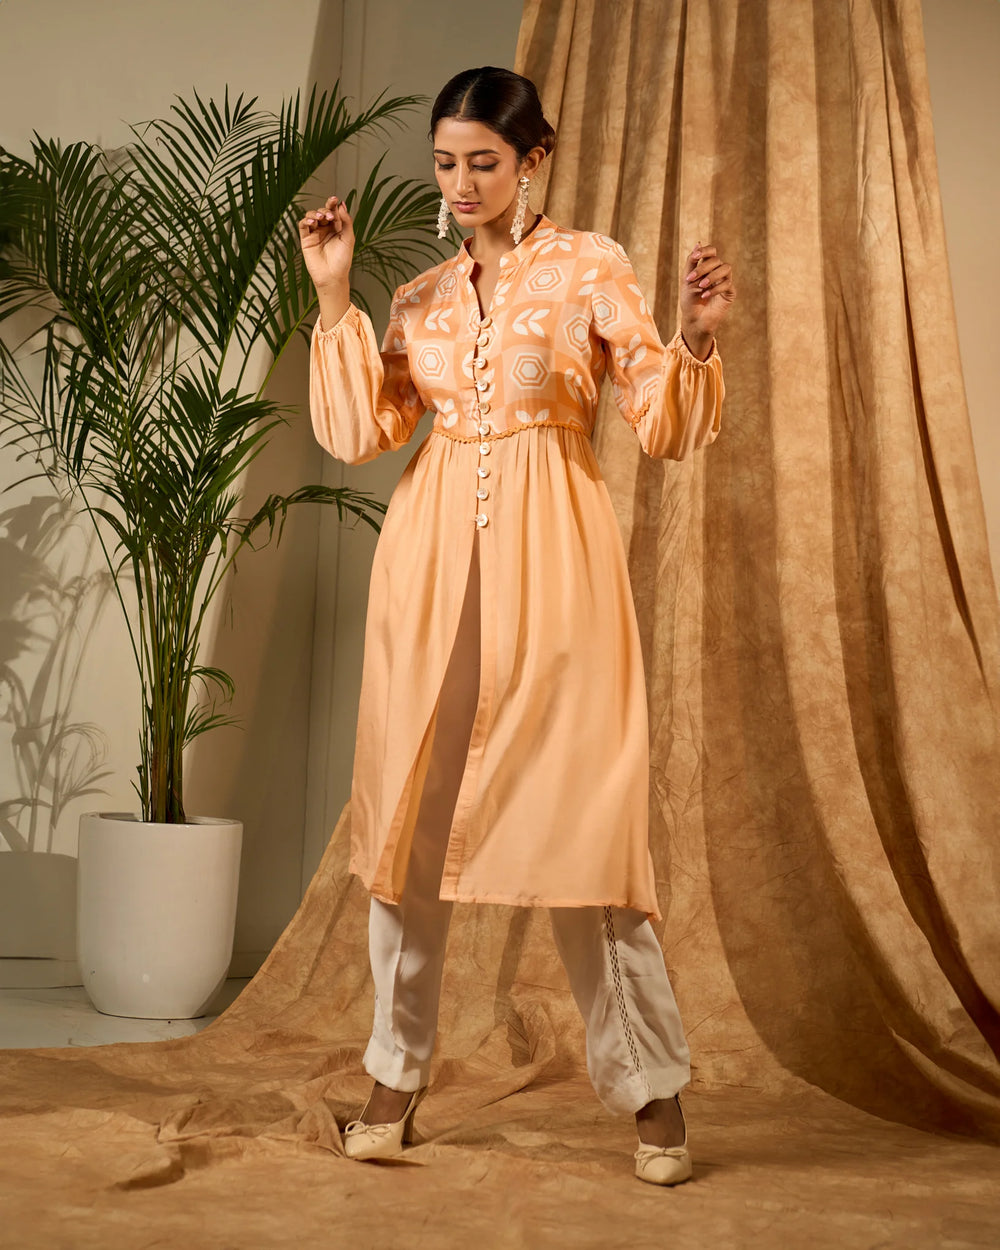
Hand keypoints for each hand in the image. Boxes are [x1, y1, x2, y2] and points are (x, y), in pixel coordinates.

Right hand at [298, 195, 354, 289]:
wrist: (332, 276)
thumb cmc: (342, 261)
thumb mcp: (348, 238)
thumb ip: (346, 221)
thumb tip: (342, 204)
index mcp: (336, 228)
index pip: (333, 212)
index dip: (333, 204)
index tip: (335, 199)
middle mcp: (325, 229)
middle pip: (322, 212)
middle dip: (325, 210)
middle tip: (330, 216)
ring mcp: (315, 233)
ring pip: (311, 216)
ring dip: (315, 213)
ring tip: (321, 217)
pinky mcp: (306, 239)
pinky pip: (303, 225)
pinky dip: (306, 220)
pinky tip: (312, 221)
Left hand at [679, 243, 735, 358]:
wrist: (694, 321)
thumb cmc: (689, 301)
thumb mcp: (687, 280)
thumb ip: (691, 262)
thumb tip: (698, 243)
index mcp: (707, 267)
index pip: (711, 251)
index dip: (705, 251)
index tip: (696, 257)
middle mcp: (717, 272)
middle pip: (716, 260)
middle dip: (703, 267)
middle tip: (691, 279)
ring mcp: (725, 281)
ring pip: (726, 268)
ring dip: (712, 276)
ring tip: (701, 286)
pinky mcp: (730, 293)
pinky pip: (727, 284)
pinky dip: (715, 289)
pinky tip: (705, 295)